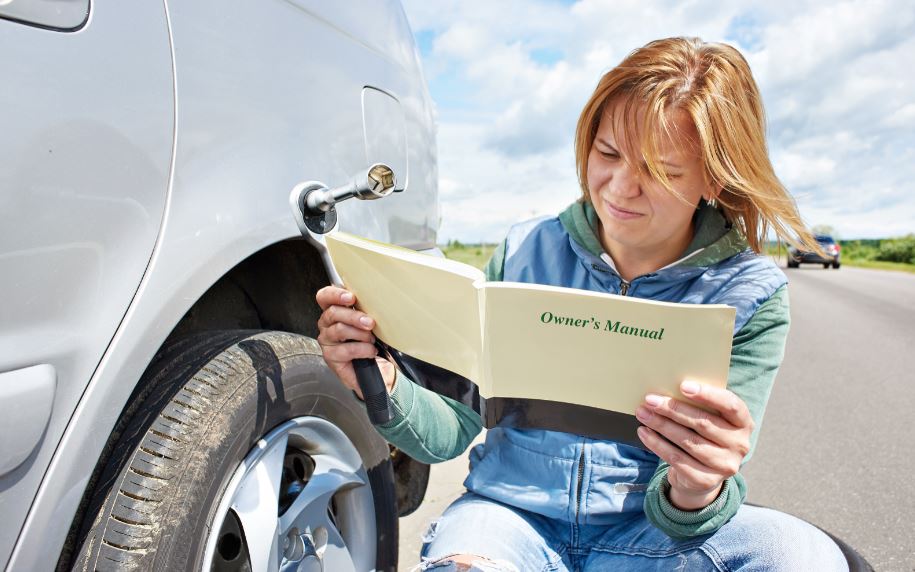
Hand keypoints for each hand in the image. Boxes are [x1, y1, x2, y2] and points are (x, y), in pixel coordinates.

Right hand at [315, 286, 396, 397]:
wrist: (375, 369)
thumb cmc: (370, 342)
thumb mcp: (369, 323)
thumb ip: (365, 310)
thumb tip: (376, 300)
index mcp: (334, 312)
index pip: (324, 297)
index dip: (335, 294)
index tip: (351, 297)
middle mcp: (327, 325)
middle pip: (333, 313)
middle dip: (354, 316)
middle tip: (370, 323)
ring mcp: (327, 341)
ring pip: (339, 330)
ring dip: (360, 334)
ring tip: (372, 340)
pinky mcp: (331, 357)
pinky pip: (345, 350)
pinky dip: (362, 350)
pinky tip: (370, 351)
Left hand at [635, 381, 752, 510]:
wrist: (703, 476)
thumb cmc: (703, 436)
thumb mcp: (710, 419)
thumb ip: (700, 405)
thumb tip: (667, 388)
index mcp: (743, 423)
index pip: (731, 405)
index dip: (708, 395)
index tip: (683, 386)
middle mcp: (740, 445)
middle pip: (703, 423)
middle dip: (673, 409)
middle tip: (650, 400)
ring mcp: (724, 465)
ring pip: (688, 441)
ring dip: (661, 425)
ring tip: (643, 414)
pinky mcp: (706, 481)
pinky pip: (677, 459)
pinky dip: (657, 444)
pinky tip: (644, 433)